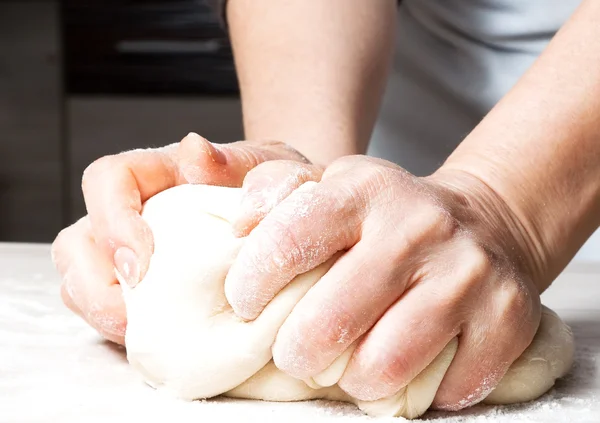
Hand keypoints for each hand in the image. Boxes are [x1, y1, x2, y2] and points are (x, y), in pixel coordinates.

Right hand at [51, 133, 308, 344]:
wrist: (292, 228)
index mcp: (160, 174)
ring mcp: (131, 255)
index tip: (142, 266)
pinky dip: (121, 330)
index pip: (108, 179)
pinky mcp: (140, 292)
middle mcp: (134, 213)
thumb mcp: (273, 171)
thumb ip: (239, 161)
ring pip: (81, 281)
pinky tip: (157, 340)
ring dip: (102, 313)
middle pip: (78, 241)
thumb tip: (195, 153)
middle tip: (134, 316)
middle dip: (94, 285)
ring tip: (144, 333)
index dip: (112, 222)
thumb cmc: (277, 194)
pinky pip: (107, 313)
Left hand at [225, 155, 542, 409]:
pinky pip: (449, 386)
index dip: (256, 282)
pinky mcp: (508, 315)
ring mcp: (469, 271)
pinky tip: (409, 367)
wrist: (482, 224)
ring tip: (348, 366)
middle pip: (333, 319)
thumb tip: (224, 202)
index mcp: (366, 188)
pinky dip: (419, 391)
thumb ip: (269, 184)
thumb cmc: (386, 216)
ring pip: (387, 363)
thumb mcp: (328, 185)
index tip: (246, 304)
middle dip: (298, 352)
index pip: (293, 237)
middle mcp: (420, 224)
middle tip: (295, 352)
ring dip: (354, 379)